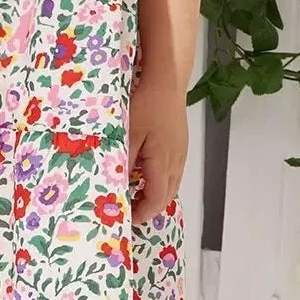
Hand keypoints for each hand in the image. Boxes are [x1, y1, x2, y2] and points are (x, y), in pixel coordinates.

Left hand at [127, 71, 188, 223]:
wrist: (166, 81)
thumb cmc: (146, 104)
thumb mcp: (129, 133)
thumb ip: (125, 162)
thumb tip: (118, 186)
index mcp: (164, 162)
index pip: (156, 199)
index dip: (143, 213)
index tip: (127, 218)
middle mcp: (176, 162)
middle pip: (167, 196)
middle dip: (149, 207)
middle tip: (129, 209)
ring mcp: (180, 153)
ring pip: (171, 185)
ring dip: (154, 194)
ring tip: (134, 194)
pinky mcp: (180, 145)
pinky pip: (172, 172)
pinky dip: (159, 181)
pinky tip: (144, 174)